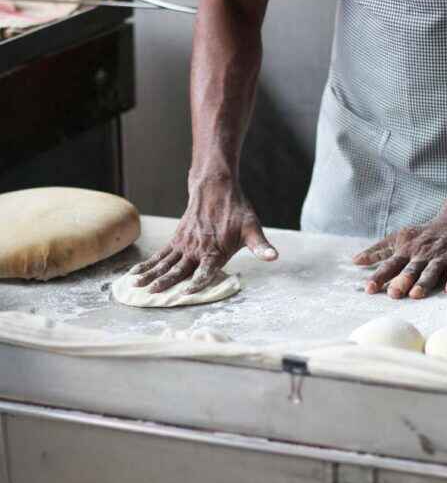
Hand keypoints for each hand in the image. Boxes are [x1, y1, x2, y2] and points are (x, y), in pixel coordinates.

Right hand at [131, 177, 276, 293]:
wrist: (216, 188)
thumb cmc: (237, 211)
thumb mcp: (252, 228)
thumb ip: (261, 246)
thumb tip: (274, 257)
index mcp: (215, 251)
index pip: (205, 272)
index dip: (196, 284)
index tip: (185, 294)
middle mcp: (197, 249)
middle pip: (178, 269)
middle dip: (165, 283)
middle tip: (151, 294)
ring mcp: (184, 244)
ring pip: (165, 263)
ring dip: (150, 274)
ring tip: (136, 286)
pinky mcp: (177, 239)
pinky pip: (160, 254)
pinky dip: (148, 263)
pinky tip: (136, 273)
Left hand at [352, 219, 446, 298]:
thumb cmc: (422, 235)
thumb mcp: (398, 239)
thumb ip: (378, 252)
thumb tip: (355, 261)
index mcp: (406, 250)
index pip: (390, 265)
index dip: (379, 276)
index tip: (369, 289)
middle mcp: (421, 254)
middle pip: (410, 269)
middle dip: (401, 281)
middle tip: (393, 294)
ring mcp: (440, 257)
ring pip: (431, 271)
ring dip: (423, 282)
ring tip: (416, 295)